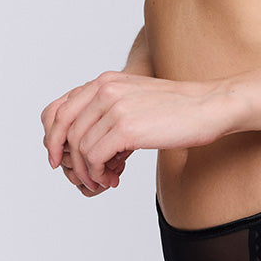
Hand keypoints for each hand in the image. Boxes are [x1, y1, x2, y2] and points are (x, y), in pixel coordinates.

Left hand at [41, 71, 233, 193]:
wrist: (209, 107)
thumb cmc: (177, 110)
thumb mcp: (135, 102)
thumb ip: (108, 115)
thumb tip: (84, 149)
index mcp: (104, 81)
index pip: (57, 110)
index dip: (52, 138)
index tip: (59, 159)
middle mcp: (104, 89)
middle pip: (63, 130)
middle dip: (68, 159)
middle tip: (82, 177)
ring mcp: (114, 106)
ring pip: (79, 148)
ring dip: (89, 171)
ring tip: (107, 179)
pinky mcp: (125, 127)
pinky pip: (95, 157)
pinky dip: (99, 173)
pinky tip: (114, 179)